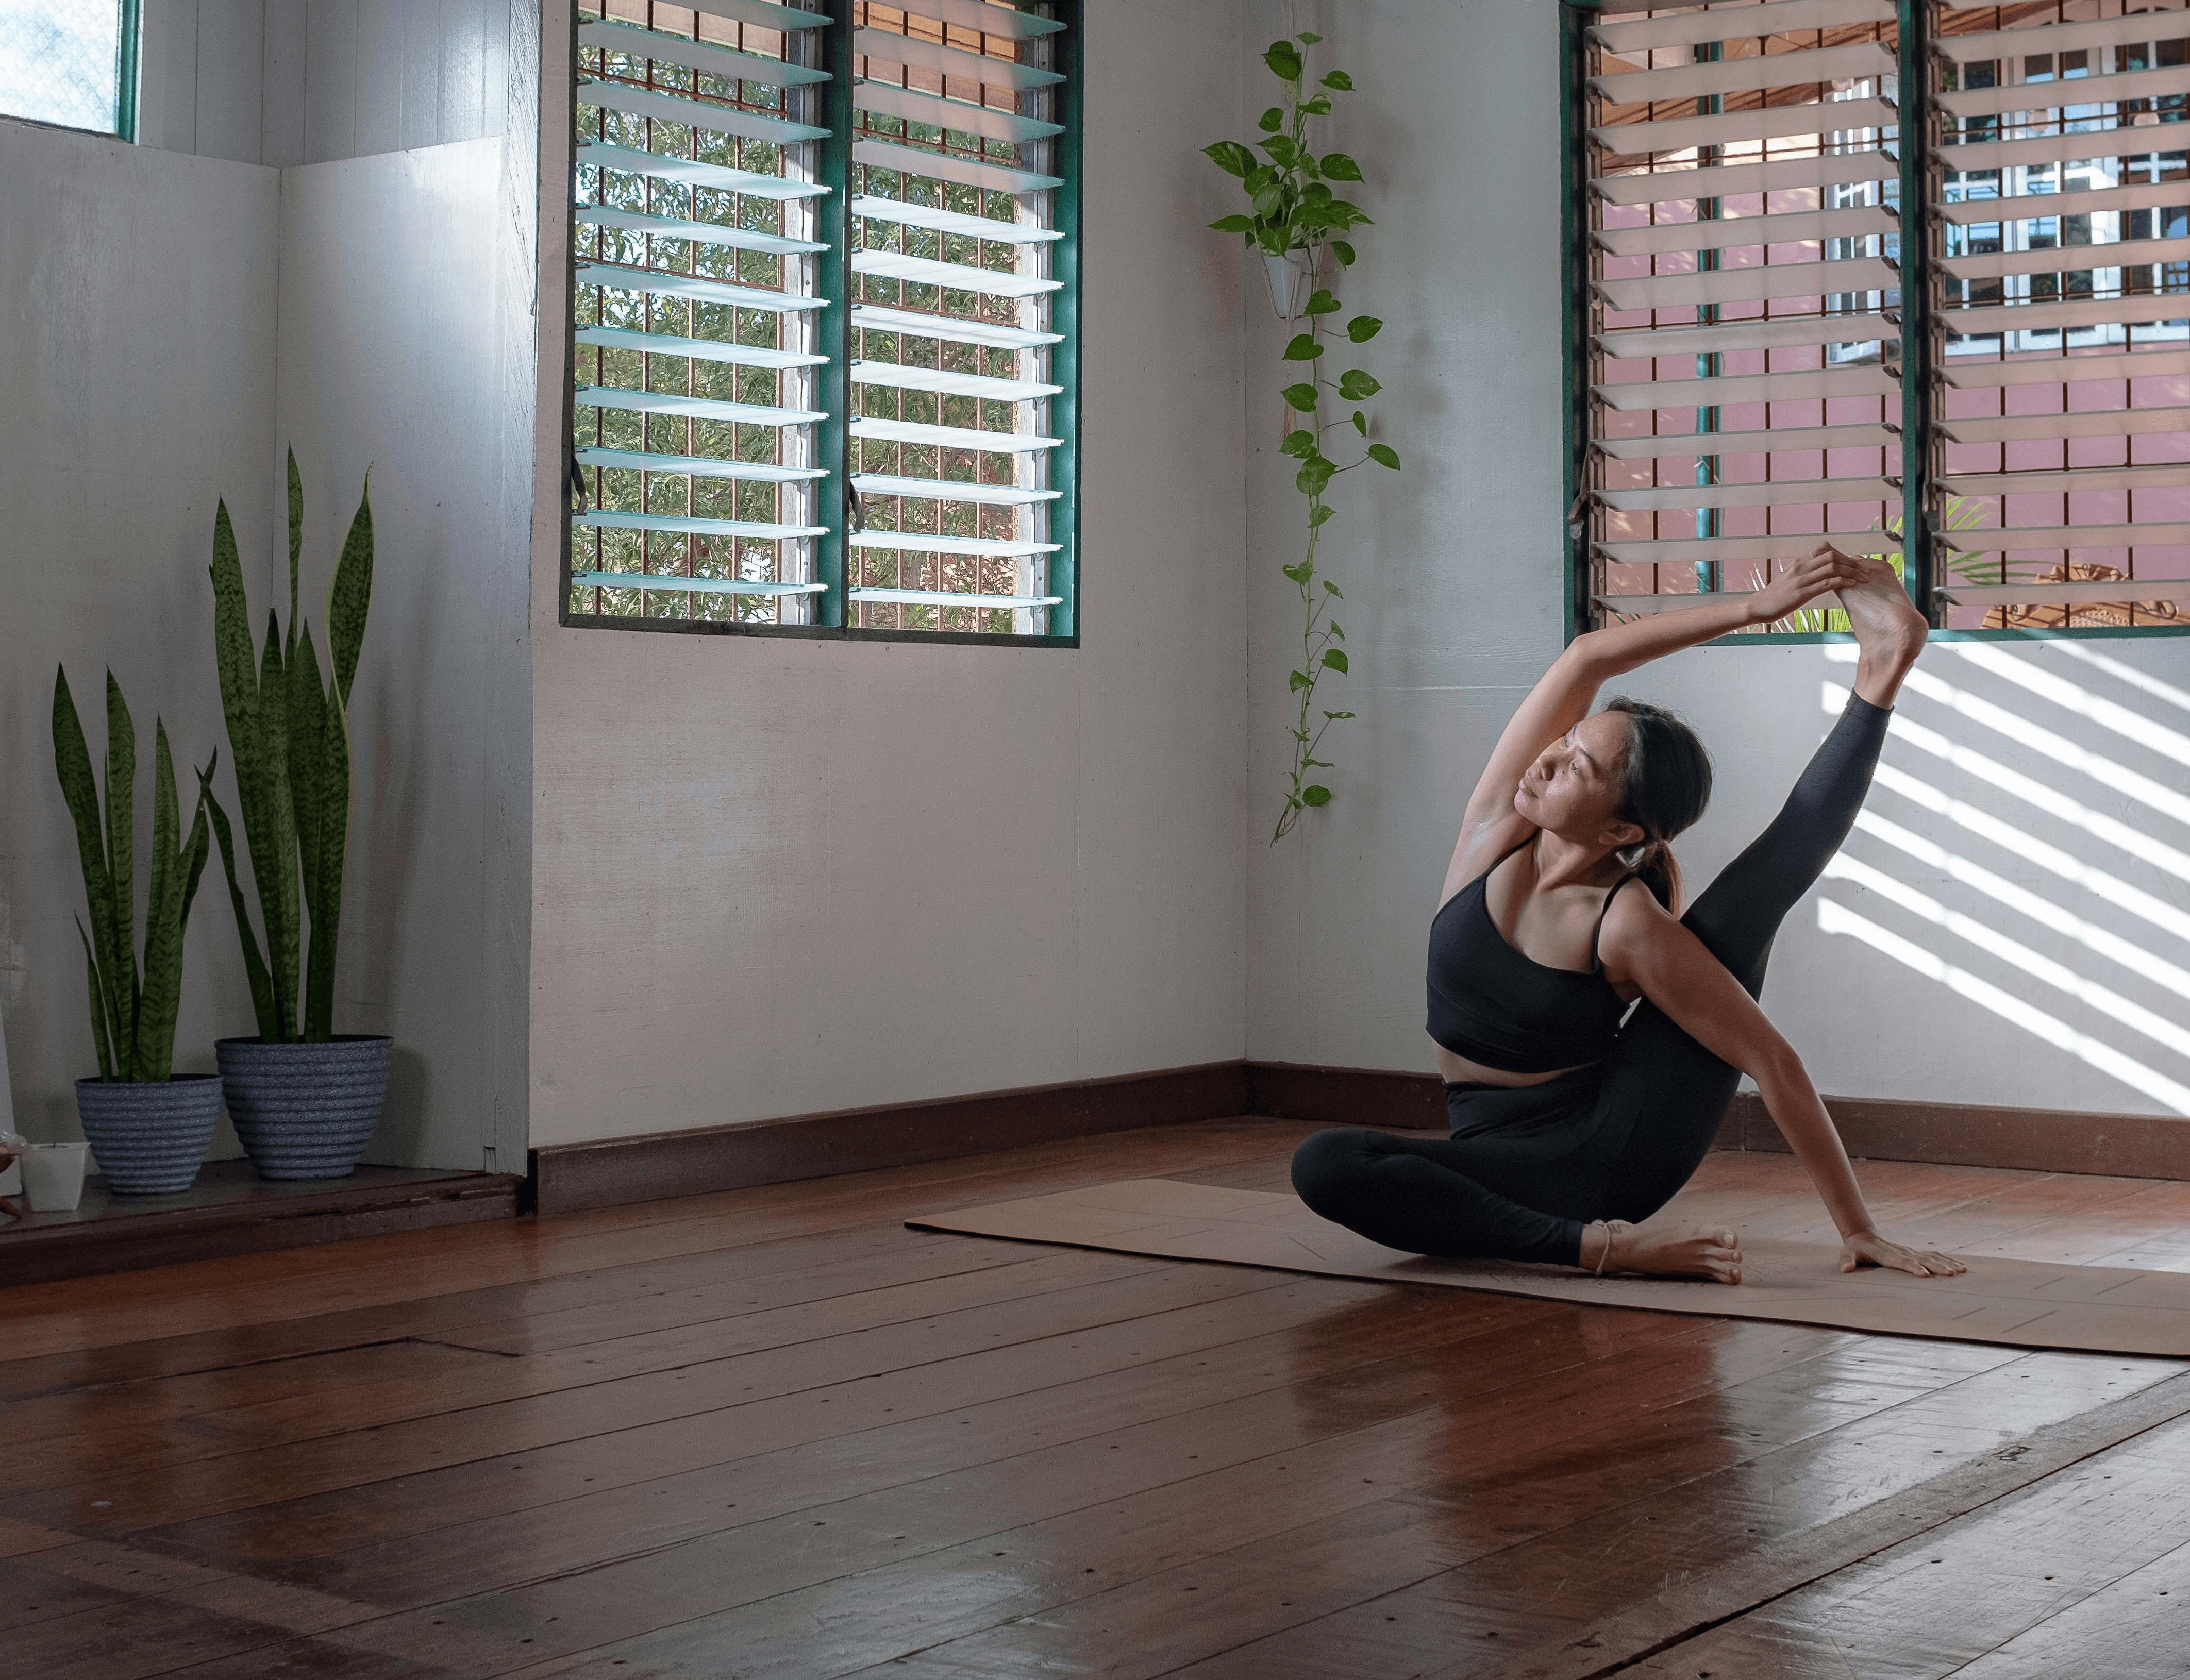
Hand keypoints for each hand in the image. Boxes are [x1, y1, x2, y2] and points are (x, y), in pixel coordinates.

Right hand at [1747, 542, 1867, 625]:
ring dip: (1852, 571)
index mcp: (1799, 562)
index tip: (1853, 563)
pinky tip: (1852, 585)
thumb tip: (1817, 575)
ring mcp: (1802, 579)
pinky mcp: (1802, 593)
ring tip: (1863, 578)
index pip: (1825, 548)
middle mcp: (1801, 567)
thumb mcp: (1788, 580)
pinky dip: (1843, 582)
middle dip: (1852, 562)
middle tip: (1864, 570)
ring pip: (1833, 567)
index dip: (1843, 554)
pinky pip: (1827, 583)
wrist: (1757, 606)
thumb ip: (1803, 574)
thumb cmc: (1773, 596)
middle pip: (1833, 555)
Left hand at [1839, 1229, 1966, 1277]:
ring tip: (1962, 1270)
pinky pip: (1933, 1255)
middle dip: (1938, 1266)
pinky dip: (1947, 1260)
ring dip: (1947, 1263)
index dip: (1914, 1267)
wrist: (1862, 1236)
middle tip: (1952, 1274)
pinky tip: (1960, 1266)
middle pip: (1922, 1259)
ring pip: (1931, 1256)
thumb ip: (1846, 1261)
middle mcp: (1902, 1252)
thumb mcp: (1846, 1254)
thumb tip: (1845, 1269)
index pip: (1903, 1262)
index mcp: (1887, 1255)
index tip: (1926, 1274)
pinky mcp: (1914, 1252)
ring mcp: (1910, 1251)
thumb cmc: (1855, 1249)